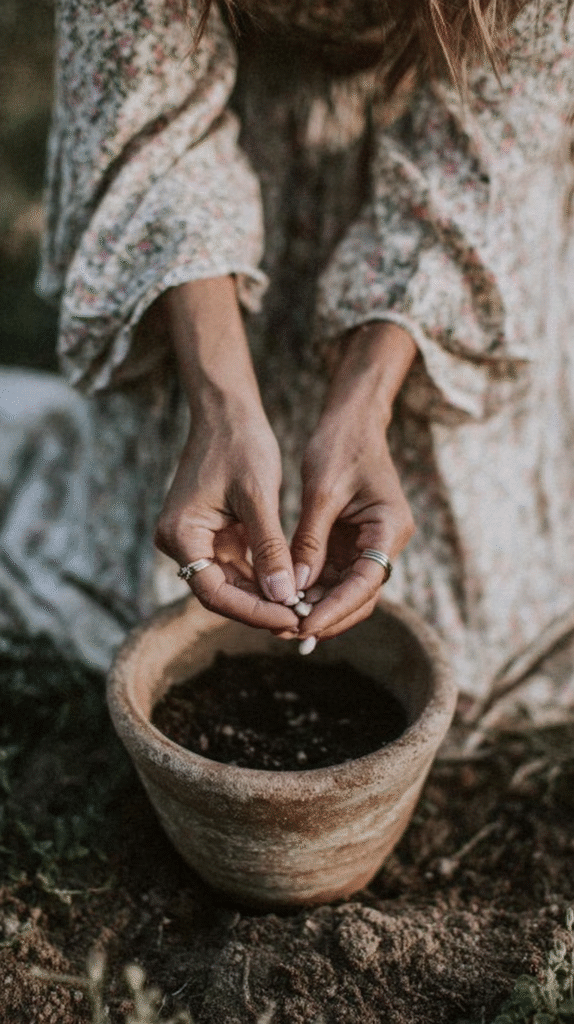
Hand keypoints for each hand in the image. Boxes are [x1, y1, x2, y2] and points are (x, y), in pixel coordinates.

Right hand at [155, 406, 299, 631]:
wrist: (226, 412)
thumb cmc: (240, 444)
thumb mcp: (258, 497)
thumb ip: (270, 548)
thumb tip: (284, 597)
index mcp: (181, 534)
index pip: (215, 593)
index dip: (254, 611)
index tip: (291, 618)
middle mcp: (180, 543)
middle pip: (221, 593)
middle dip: (262, 608)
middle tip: (303, 619)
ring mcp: (194, 540)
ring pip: (231, 584)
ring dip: (265, 596)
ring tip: (302, 607)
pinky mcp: (211, 535)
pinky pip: (237, 567)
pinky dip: (263, 577)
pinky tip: (292, 587)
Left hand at [291, 322, 416, 642]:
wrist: (352, 421)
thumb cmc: (340, 446)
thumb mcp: (322, 492)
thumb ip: (310, 541)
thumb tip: (295, 587)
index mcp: (390, 528)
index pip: (366, 582)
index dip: (335, 608)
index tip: (305, 625)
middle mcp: (386, 542)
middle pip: (360, 596)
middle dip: (326, 617)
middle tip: (288, 634)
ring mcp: (370, 545)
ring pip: (346, 591)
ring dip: (317, 608)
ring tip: (281, 624)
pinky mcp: (353, 542)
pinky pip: (334, 576)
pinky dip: (313, 590)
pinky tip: (285, 600)